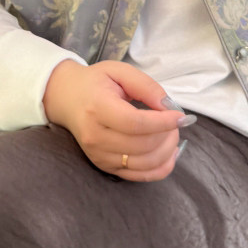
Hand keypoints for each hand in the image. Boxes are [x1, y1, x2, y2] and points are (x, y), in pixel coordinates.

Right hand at [42, 59, 185, 181]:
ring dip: (167, 151)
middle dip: (168, 134)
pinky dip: (160, 169)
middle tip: (176, 121)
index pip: (135, 123)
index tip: (181, 116)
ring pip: (144, 163)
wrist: (67, 99)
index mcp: (97, 108)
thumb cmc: (95, 83)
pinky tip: (170, 154)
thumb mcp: (119, 71)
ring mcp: (99, 155)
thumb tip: (168, 106)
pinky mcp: (104, 167)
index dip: (162, 122)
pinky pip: (138, 176)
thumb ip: (146, 86)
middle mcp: (96, 137)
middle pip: (142, 145)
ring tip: (172, 134)